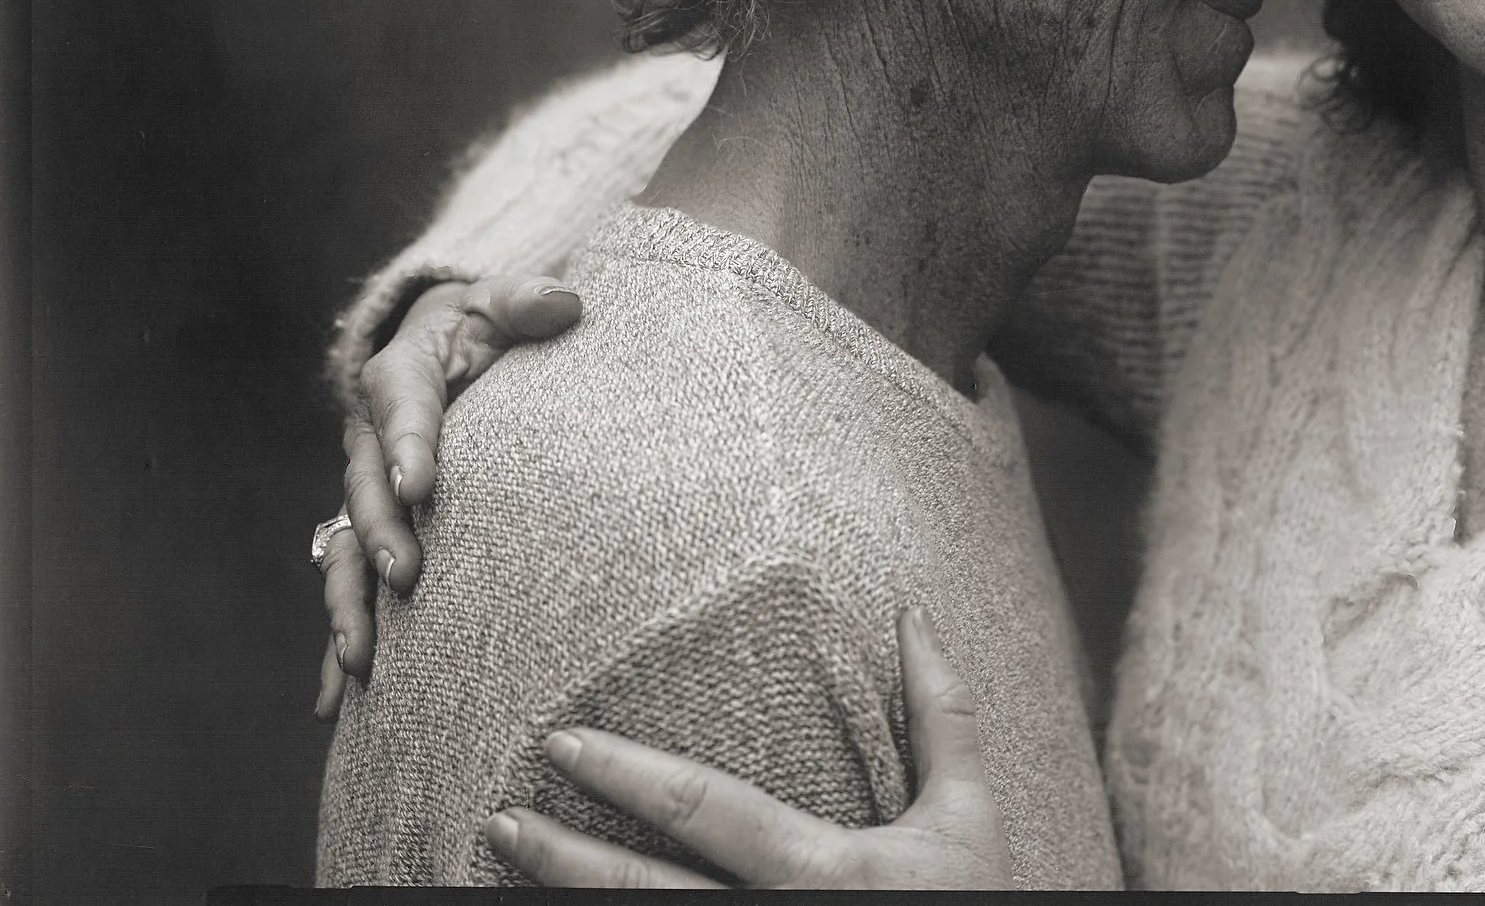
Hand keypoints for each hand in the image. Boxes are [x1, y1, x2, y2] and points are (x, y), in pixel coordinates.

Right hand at [314, 273, 582, 718]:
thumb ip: (527, 300)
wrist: (449, 346)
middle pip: (366, 493)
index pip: (402, 410)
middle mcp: (371, 443)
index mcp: (401, 378)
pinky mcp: (376, 535)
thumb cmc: (485, 324)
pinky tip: (336, 705)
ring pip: (347, 554)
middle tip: (408, 577)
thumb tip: (561, 305)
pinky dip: (341, 642)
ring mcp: (368, 495)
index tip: (422, 484)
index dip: (408, 446)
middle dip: (383, 536)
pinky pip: (353, 591)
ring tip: (360, 660)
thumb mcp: (503, 300)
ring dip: (350, 605)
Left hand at [483, 607, 1009, 889]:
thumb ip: (943, 715)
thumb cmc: (976, 901)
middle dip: (561, 856)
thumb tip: (912, 612)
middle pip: (642, 891)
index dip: (627, 774)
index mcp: (825, 871)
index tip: (564, 744)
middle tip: (503, 818)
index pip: (705, 810)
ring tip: (511, 863)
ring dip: (567, 899)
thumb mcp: (969, 813)